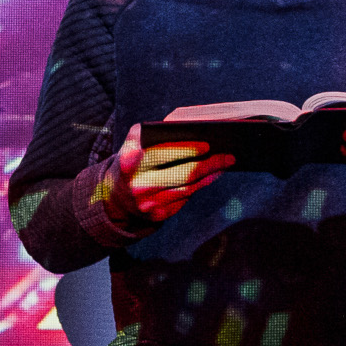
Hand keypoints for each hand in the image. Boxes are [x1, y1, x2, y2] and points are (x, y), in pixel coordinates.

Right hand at [109, 123, 234, 223]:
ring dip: (209, 175)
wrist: (117, 197)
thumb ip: (147, 134)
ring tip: (225, 163)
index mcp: (129, 162)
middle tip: (228, 154)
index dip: (185, 149)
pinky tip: (212, 176)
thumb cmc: (133, 162)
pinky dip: (200, 186)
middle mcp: (137, 185)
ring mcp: (148, 204)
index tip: (206, 145)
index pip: (161, 153)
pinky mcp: (157, 216)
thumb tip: (188, 130)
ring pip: (187, 188)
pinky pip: (184, 199)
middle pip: (182, 173)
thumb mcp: (132, 145)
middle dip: (209, 163)